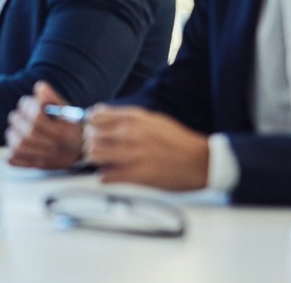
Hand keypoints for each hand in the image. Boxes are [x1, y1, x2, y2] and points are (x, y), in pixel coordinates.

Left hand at [6, 81, 84, 169]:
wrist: (81, 150)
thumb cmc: (71, 126)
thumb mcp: (67, 110)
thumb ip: (53, 98)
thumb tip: (39, 87)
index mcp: (62, 133)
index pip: (37, 120)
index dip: (28, 107)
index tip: (28, 102)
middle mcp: (53, 148)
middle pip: (26, 134)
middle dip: (19, 118)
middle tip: (20, 113)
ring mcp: (43, 159)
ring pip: (18, 146)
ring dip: (13, 133)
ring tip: (18, 126)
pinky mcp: (35, 166)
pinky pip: (15, 161)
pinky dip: (11, 150)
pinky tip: (17, 141)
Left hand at [86, 106, 208, 191]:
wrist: (200, 161)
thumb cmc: (177, 140)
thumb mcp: (151, 118)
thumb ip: (125, 116)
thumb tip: (99, 114)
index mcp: (133, 118)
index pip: (94, 117)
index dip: (91, 124)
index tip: (94, 130)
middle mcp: (129, 134)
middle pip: (91, 135)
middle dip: (91, 141)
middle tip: (98, 147)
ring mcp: (131, 155)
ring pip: (94, 154)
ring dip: (95, 158)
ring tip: (104, 161)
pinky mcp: (136, 176)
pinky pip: (106, 176)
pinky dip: (104, 176)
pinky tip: (111, 175)